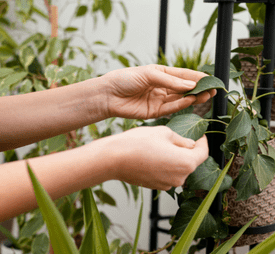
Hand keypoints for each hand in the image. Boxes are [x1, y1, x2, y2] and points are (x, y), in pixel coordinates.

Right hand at [96, 126, 208, 189]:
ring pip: (177, 169)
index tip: (200, 135)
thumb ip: (181, 140)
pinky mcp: (156, 186)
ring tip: (160, 146)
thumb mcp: (163, 132)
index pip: (203, 152)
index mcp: (186, 162)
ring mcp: (167, 184)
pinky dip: (164, 166)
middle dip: (186, 150)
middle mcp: (180, 177)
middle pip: (190, 162)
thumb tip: (189, 144)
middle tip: (176, 138)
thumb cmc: (137, 143)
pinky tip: (152, 156)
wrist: (114, 159)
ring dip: (174, 158)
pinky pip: (166, 175)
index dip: (203, 142)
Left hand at [102, 64, 216, 118]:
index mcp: (160, 74)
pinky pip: (171, 109)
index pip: (183, 76)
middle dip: (199, 89)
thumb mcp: (149, 74)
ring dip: (193, 98)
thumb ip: (170, 81)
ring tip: (206, 95)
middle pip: (184, 89)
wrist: (107, 95)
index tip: (211, 79)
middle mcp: (161, 88)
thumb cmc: (124, 79)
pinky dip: (181, 105)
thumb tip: (190, 86)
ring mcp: (158, 100)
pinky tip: (191, 101)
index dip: (197, 78)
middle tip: (213, 90)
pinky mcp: (154, 112)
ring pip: (180, 100)